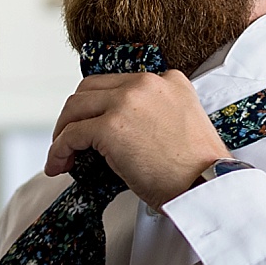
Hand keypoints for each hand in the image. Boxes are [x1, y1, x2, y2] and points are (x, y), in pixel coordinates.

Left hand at [46, 70, 229, 207]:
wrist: (207, 185)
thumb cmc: (200, 169)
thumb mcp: (185, 122)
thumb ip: (158, 113)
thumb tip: (127, 130)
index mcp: (168, 79)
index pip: (120, 83)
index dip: (101, 105)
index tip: (94, 123)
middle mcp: (146, 83)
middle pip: (92, 88)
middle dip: (76, 113)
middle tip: (71, 137)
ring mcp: (126, 102)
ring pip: (76, 107)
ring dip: (63, 130)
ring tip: (62, 154)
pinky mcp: (110, 127)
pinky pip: (71, 134)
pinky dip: (59, 149)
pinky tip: (59, 165)